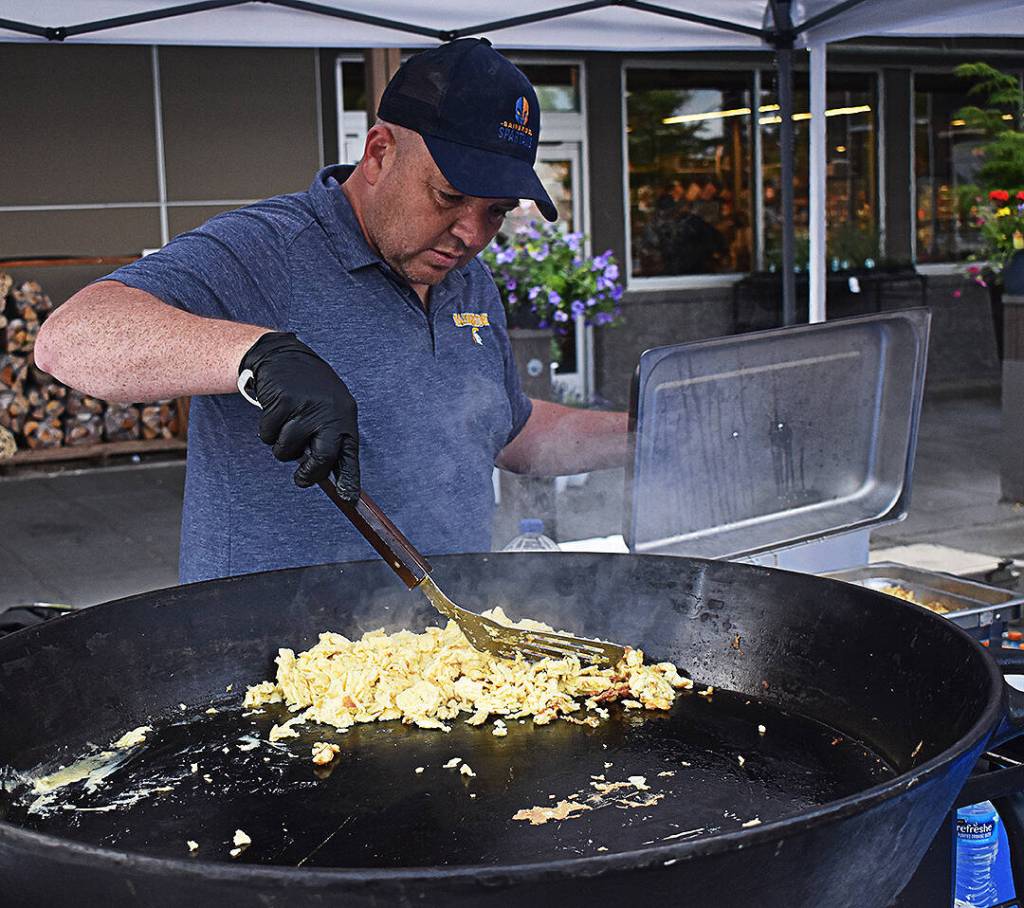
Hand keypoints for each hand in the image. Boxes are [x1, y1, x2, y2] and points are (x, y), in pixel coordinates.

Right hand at [239, 332, 359, 497]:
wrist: (283, 355)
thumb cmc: (308, 390)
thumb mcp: (329, 408)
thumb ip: (329, 436)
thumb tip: (328, 473)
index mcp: (344, 416)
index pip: (349, 453)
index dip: (349, 478)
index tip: (348, 498)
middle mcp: (329, 412)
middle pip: (322, 457)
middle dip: (309, 474)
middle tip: (301, 480)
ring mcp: (305, 407)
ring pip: (288, 449)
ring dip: (281, 447)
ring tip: (285, 426)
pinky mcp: (282, 402)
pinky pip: (268, 434)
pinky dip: (267, 431)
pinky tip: (273, 413)